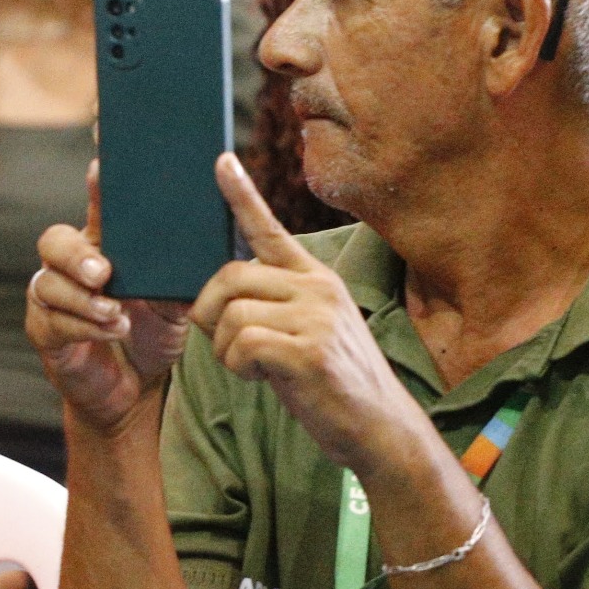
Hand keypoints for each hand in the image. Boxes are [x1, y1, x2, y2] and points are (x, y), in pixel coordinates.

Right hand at [28, 158, 188, 433]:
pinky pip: (52, 321)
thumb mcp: (178, 302)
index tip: (105, 160)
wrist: (134, 388)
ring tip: (115, 313)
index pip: (97, 205)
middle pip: (53, 241)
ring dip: (83, 299)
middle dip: (76, 254)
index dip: (98, 180)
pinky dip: (84, 326)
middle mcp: (71, 266)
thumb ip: (182, 277)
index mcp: (104, 245)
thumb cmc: (153, 334)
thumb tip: (202, 253)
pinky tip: (112, 330)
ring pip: (47, 283)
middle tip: (104, 272)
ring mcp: (53, 298)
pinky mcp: (45, 331)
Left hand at [189, 154, 421, 478]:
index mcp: (315, 278)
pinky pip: (242, 344)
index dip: (241, 195)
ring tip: (258, 367)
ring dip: (227, 350)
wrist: (378, 427)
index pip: (270, 229)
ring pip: (230, 315)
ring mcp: (318, 316)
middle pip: (228, 277)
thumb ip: (271, 303)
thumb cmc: (329, 381)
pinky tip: (265, 378)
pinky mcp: (310, 349)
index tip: (220, 160)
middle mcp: (318, 287)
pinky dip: (239, 366)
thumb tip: (219, 294)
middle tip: (227, 342)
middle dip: (210, 314)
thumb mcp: (304, 329)